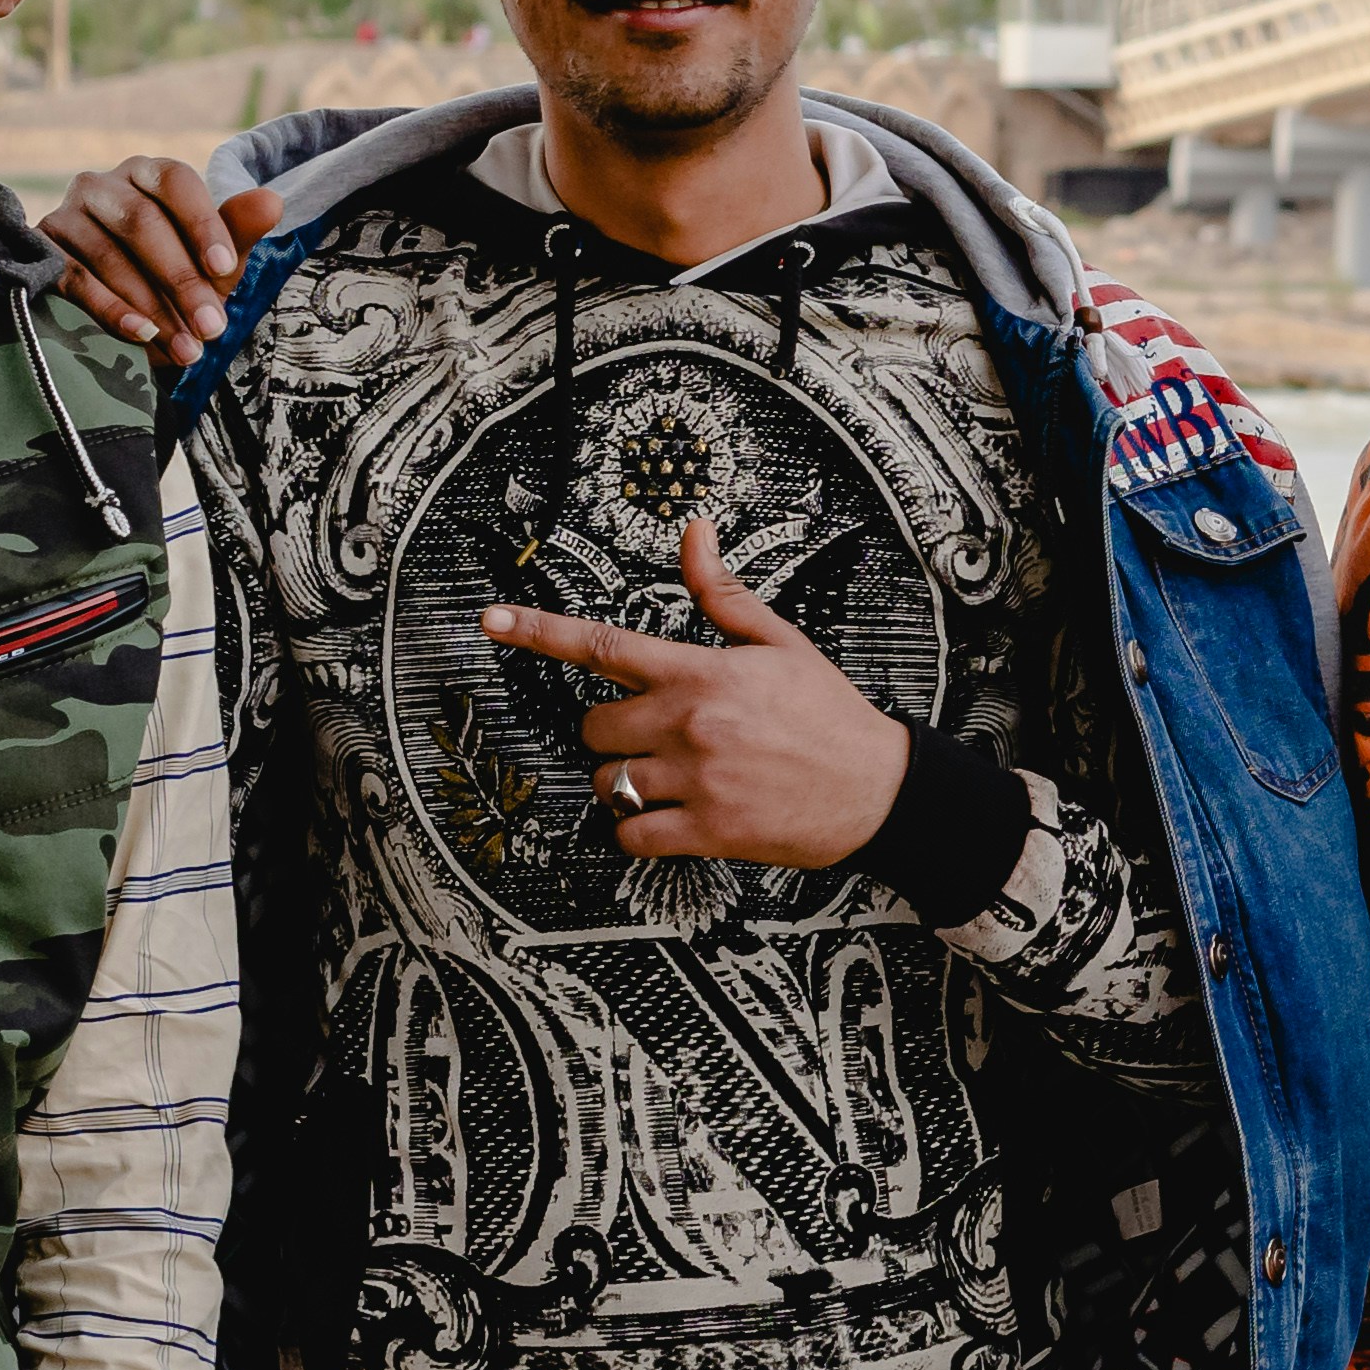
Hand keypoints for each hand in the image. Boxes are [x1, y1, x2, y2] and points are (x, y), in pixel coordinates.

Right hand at [43, 153, 281, 369]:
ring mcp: (66, 215)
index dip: (202, 222)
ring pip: (107, 255)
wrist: (123, 315)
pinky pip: (74, 279)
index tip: (224, 267)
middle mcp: (103, 185)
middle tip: (212, 328)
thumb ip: (237, 230)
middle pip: (142, 223)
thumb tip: (271, 202)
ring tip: (187, 349)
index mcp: (150, 174)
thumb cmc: (176, 276)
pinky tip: (141, 335)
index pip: (176, 182)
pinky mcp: (40, 251)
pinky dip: (109, 310)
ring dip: (151, 306)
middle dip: (181, 280)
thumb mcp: (212, 259)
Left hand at [486, 520, 913, 871]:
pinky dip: (637, 831)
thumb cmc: (827, 713)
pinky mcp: (704, 830)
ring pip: (606, 783)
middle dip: (613, 732)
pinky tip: (669, 817)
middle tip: (654, 735)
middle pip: (593, 727)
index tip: (493, 621)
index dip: (538, 631)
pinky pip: (629, 836)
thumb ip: (722, 593)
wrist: (876, 787)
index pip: (603, 644)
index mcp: (701, 671)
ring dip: (625, 783)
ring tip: (672, 777)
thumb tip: (693, 533)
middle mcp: (688, 723)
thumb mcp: (779, 641)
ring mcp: (693, 780)